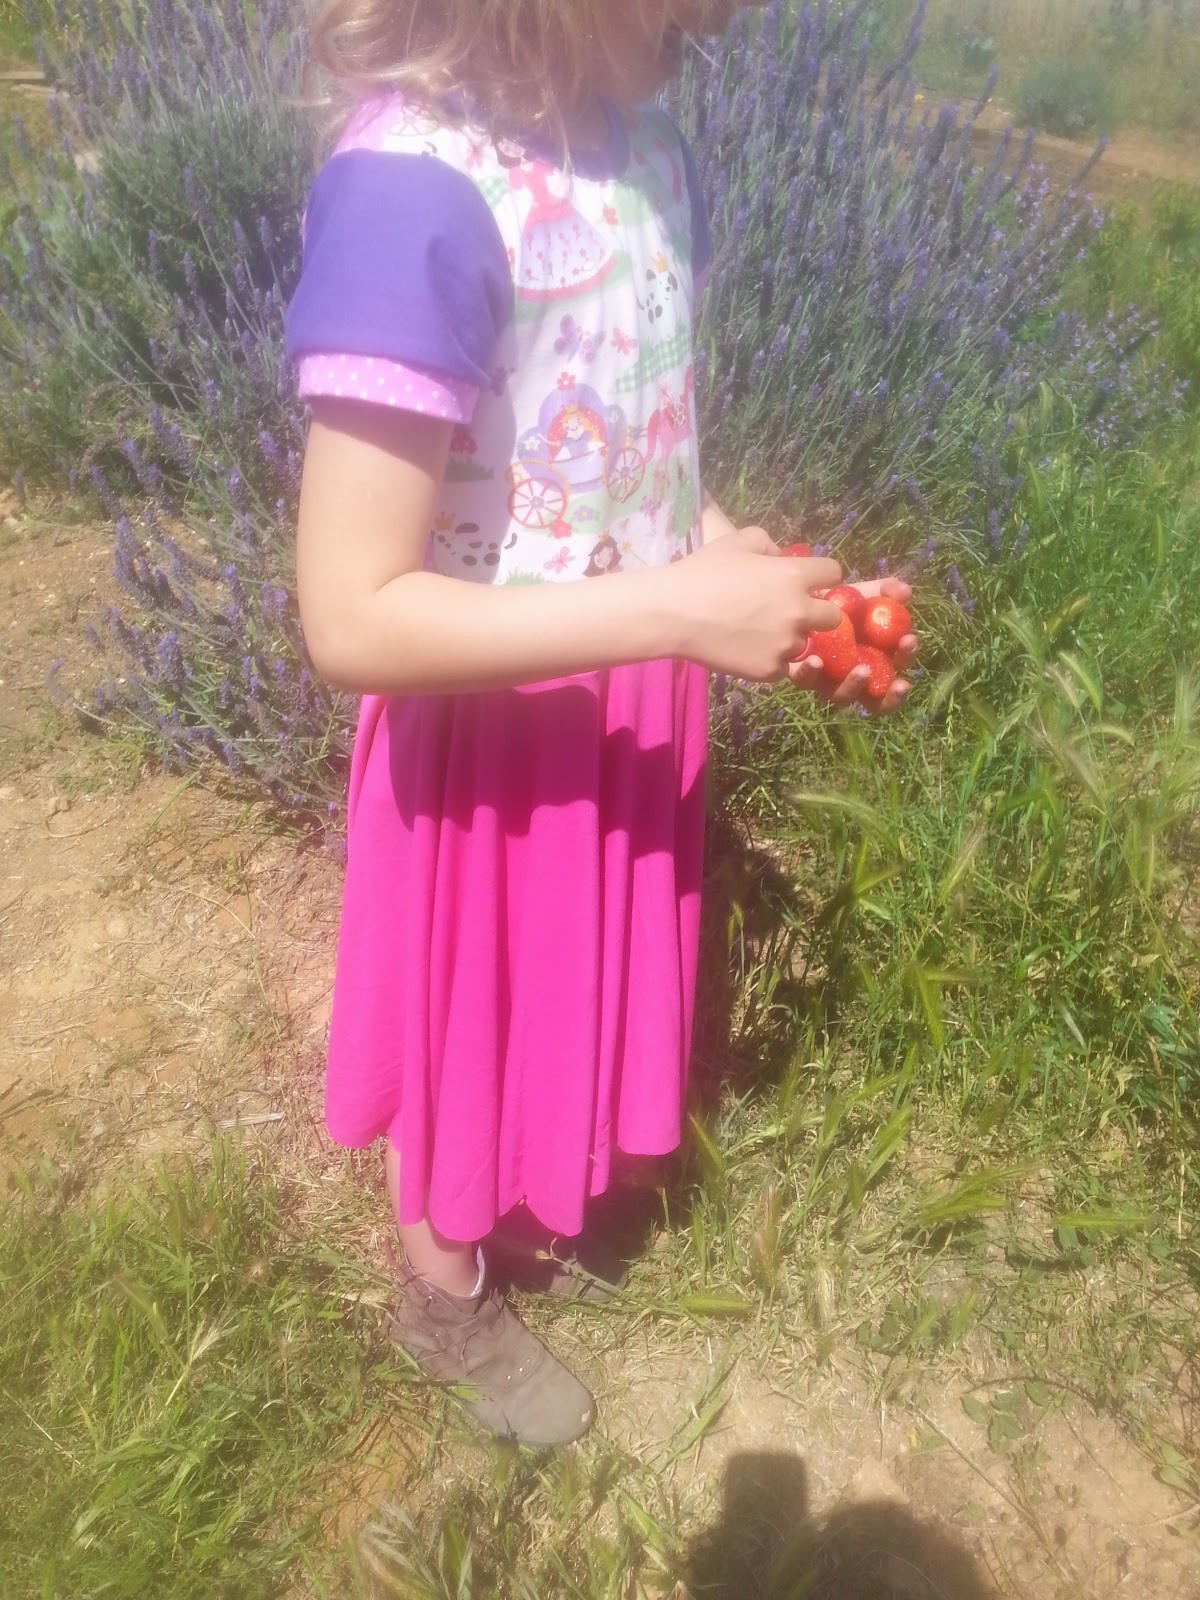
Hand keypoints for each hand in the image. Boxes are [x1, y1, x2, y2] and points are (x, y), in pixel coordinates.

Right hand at [670, 525, 842, 679]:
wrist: (672, 613)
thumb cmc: (701, 572)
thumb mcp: (736, 541)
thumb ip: (768, 543)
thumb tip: (781, 555)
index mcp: (794, 575)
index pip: (833, 573)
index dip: (820, 576)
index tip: (806, 581)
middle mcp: (798, 610)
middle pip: (832, 617)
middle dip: (815, 613)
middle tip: (789, 613)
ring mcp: (786, 644)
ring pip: (805, 644)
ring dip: (790, 639)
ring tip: (759, 633)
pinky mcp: (770, 669)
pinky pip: (782, 667)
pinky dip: (769, 660)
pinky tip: (746, 649)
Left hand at [788, 576, 917, 714]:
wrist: (800, 601)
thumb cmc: (839, 603)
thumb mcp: (863, 594)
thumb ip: (885, 591)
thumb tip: (906, 591)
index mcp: (875, 658)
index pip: (898, 665)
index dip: (906, 656)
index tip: (909, 639)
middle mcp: (854, 676)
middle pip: (878, 700)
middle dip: (891, 695)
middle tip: (900, 682)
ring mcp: (828, 680)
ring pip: (844, 697)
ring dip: (855, 686)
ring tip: (862, 671)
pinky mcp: (802, 675)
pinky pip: (807, 680)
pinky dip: (812, 673)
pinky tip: (816, 660)